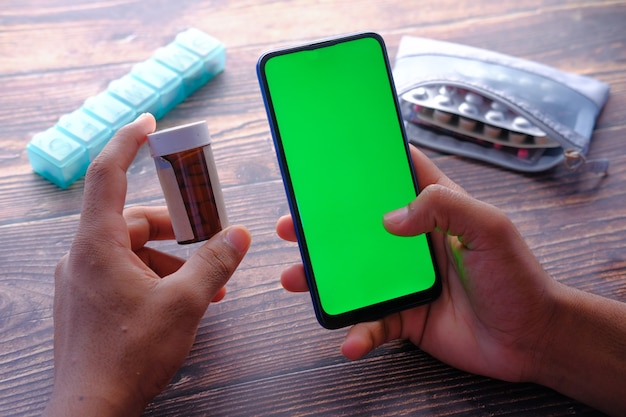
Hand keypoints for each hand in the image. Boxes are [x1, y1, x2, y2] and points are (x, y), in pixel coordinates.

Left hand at [45, 114, 250, 416]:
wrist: (92, 408)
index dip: (128, 141)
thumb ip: (214, 264)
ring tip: (204, 284)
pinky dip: (153, 277)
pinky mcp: (86, 301)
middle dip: (175, 229)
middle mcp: (83, 256)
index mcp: (98, 244)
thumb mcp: (184, 303)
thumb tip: (239, 235)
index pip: (108, 174)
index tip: (148, 122)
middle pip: (133, 220)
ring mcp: (81, 280)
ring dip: (170, 259)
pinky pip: (123, 273)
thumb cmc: (130, 354)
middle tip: (208, 240)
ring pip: (130, 250)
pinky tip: (181, 299)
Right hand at [276, 145, 556, 382]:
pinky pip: (373, 323)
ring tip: (295, 278)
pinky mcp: (406, 316)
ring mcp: (407, 280)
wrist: (531, 340)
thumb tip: (390, 219)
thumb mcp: (490, 228)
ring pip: (355, 275)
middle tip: (292, 225)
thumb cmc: (519, 279)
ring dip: (324, 278)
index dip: (368, 164)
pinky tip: (349, 340)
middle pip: (360, 227)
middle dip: (324, 226)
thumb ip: (444, 207)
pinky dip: (358, 332)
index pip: (398, 175)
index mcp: (437, 210)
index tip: (332, 157)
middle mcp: (415, 242)